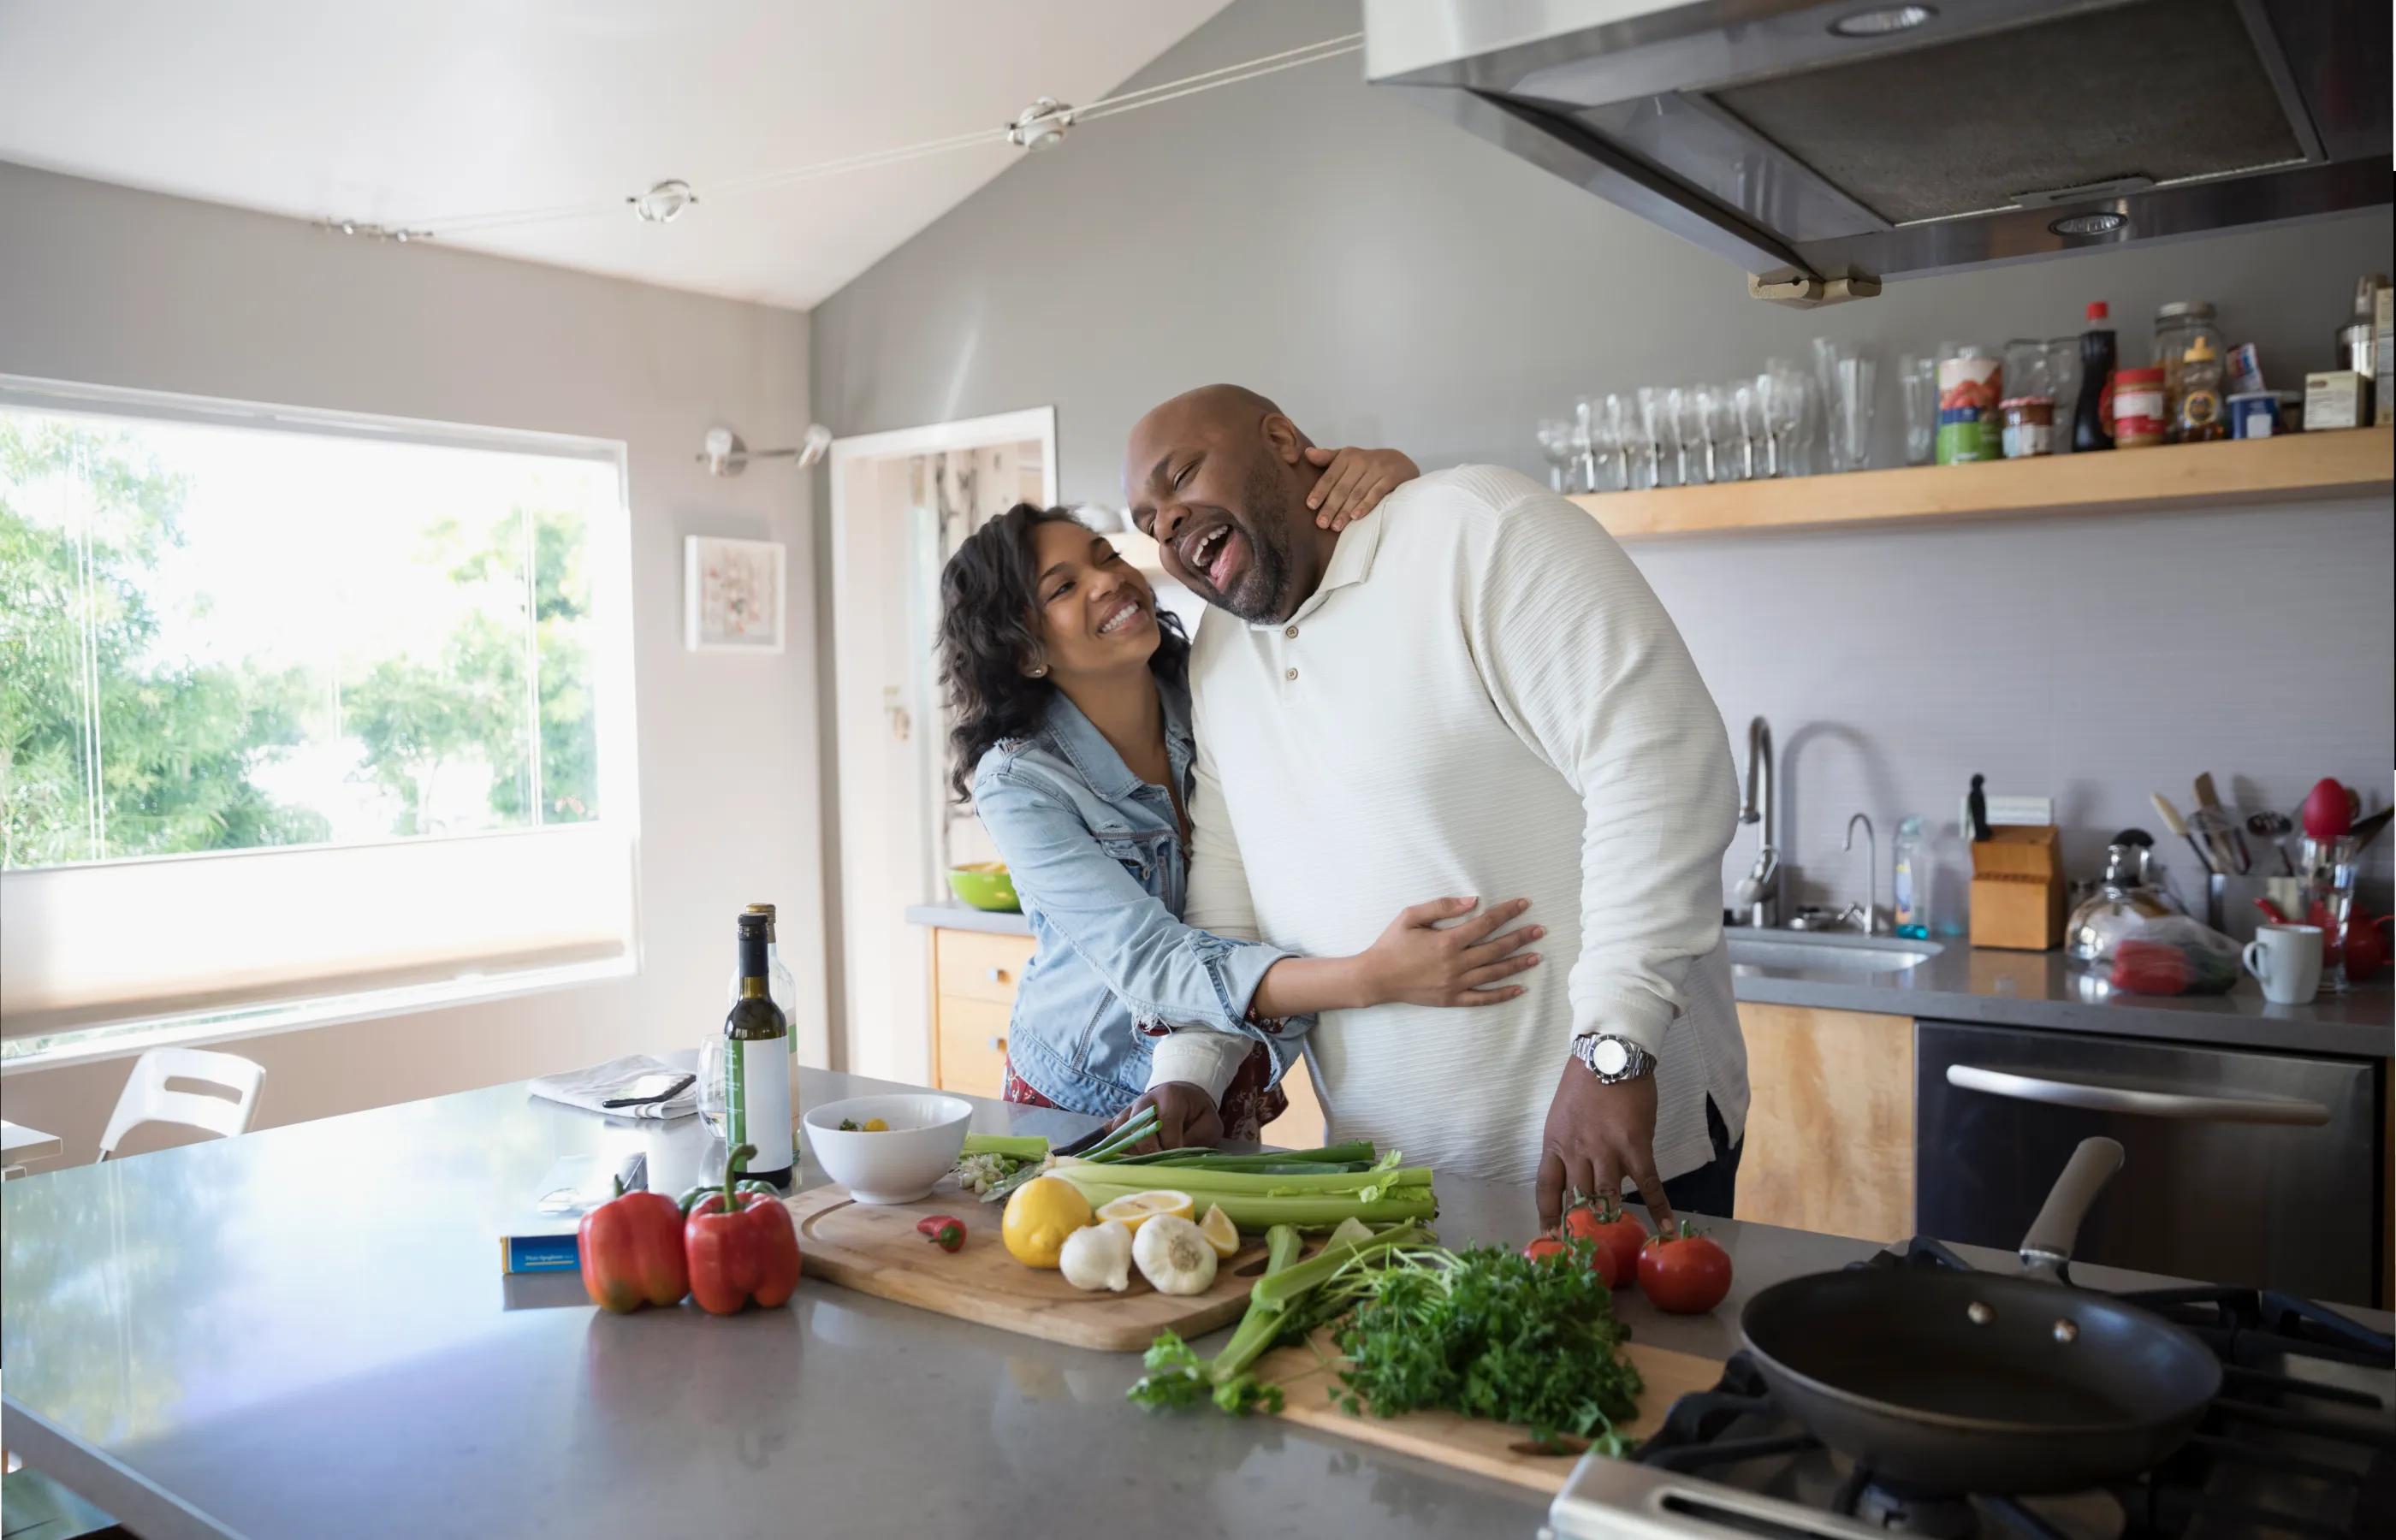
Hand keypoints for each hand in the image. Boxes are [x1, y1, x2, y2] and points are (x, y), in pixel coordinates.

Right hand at [1100, 1081, 1221, 1152]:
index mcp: (1170, 1096)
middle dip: (1148, 1150)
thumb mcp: (1209, 1124)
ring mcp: (1130, 1109)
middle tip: (1158, 1165)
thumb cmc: (1197, 1114)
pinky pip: (1111, 1133)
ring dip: (1132, 1151)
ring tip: (1144, 1164)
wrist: (1182, 1096)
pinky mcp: (1121, 1119)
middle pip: (1138, 1126)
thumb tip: (1177, 1155)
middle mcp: (1146, 1100)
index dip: (1170, 1144)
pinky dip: (1114, 1147)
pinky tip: (1121, 1160)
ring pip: (1121, 1132)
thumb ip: (1198, 1138)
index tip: (1175, 1158)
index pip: (1166, 1122)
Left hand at [1302, 445, 1418, 530]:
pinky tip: (1356, 517)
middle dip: (1331, 506)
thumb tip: (1307, 454)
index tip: (1310, 506)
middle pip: (1342, 487)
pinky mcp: (1391, 477)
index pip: (1330, 476)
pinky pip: (1376, 493)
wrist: (1400, 462)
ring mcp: (1377, 469)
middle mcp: (1361, 460)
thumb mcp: (1347, 458)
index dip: (1320, 491)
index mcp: (1347, 456)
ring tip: (1336, 526)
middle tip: (1321, 523)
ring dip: (1346, 511)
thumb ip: (1327, 458)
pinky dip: (1366, 505)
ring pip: (1357, 493)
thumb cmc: (1367, 464)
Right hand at [1356, 896, 1541, 1007]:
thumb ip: (1442, 907)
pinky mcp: (1452, 999)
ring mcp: (1455, 984)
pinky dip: (1502, 995)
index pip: (1486, 923)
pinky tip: (1519, 989)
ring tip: (1537, 956)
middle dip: (1521, 937)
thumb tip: (1473, 901)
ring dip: (1518, 964)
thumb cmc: (1391, 943)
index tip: (1524, 905)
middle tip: (1540, 930)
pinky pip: (1482, 998)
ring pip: (1494, 973)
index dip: (1507, 912)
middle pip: (1496, 948)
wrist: (1375, 977)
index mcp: (1447, 941)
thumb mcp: (1411, 916)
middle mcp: (1455, 964)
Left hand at [1535, 1055, 1671, 1234]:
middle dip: (1584, 1223)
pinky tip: (1666, 1226)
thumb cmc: (1585, 1081)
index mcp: (1555, 1143)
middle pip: (1578, 1197)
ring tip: (1621, 1237)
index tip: (1552, 1235)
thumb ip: (1570, 1146)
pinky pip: (1647, 1184)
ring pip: (1609, 1195)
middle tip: (1591, 1245)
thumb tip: (1582, 1175)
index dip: (1548, 1215)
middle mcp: (1577, 1150)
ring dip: (1615, 1216)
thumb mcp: (1563, 1115)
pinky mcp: (1635, 1146)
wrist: (1610, 1052)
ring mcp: (1606, 1149)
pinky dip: (1658, 1207)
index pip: (1546, 1187)